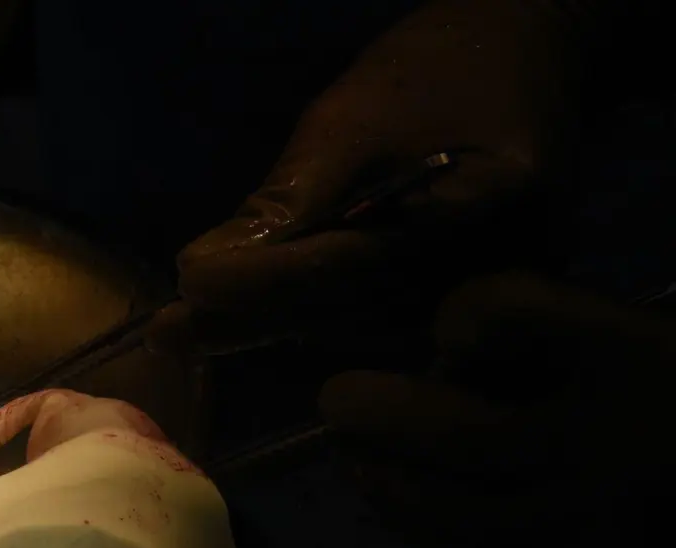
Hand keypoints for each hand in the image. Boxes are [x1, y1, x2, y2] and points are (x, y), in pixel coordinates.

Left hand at [167, 0, 591, 348]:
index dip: (265, 282)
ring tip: (197, 332)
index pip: (355, 264)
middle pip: (358, 313)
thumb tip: (200, 277)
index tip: (185, 293)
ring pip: (366, 334)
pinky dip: (320, 323)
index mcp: (489, 205)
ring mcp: (503, 300)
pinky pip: (384, 330)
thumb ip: (287, 201)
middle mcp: (507, 270)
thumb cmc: (434, 73)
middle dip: (261, 318)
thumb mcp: (352, 118)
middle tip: (170, 332)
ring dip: (283, 329)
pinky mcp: (485, 313)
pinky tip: (257, 324)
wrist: (528, 61)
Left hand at [320, 271, 671, 547]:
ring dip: (383, 477)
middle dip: (377, 411)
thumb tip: (462, 342)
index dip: (472, 314)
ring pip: (447, 505)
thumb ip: (583, 336)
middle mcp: (614, 446)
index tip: (455, 327)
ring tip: (354, 455)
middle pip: (454, 428)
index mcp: (648, 362)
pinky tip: (398, 506)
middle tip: (336, 400)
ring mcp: (596, 531)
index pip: (506, 313)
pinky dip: (421, 530)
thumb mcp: (662, 351)